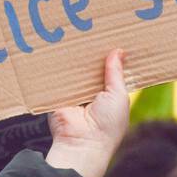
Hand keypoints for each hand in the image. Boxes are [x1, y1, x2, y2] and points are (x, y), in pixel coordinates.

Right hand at [46, 48, 128, 176]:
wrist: (82, 143)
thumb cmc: (107, 124)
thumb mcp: (118, 95)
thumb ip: (116, 73)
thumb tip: (118, 51)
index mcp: (109, 97)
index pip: (110, 73)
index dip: (111, 59)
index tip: (111, 39)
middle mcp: (91, 95)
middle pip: (91, 70)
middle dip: (91, 56)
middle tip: (91, 33)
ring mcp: (74, 95)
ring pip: (74, 73)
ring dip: (75, 61)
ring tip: (76, 37)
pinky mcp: (58, 96)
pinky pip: (58, 79)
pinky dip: (59, 69)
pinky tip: (60, 50)